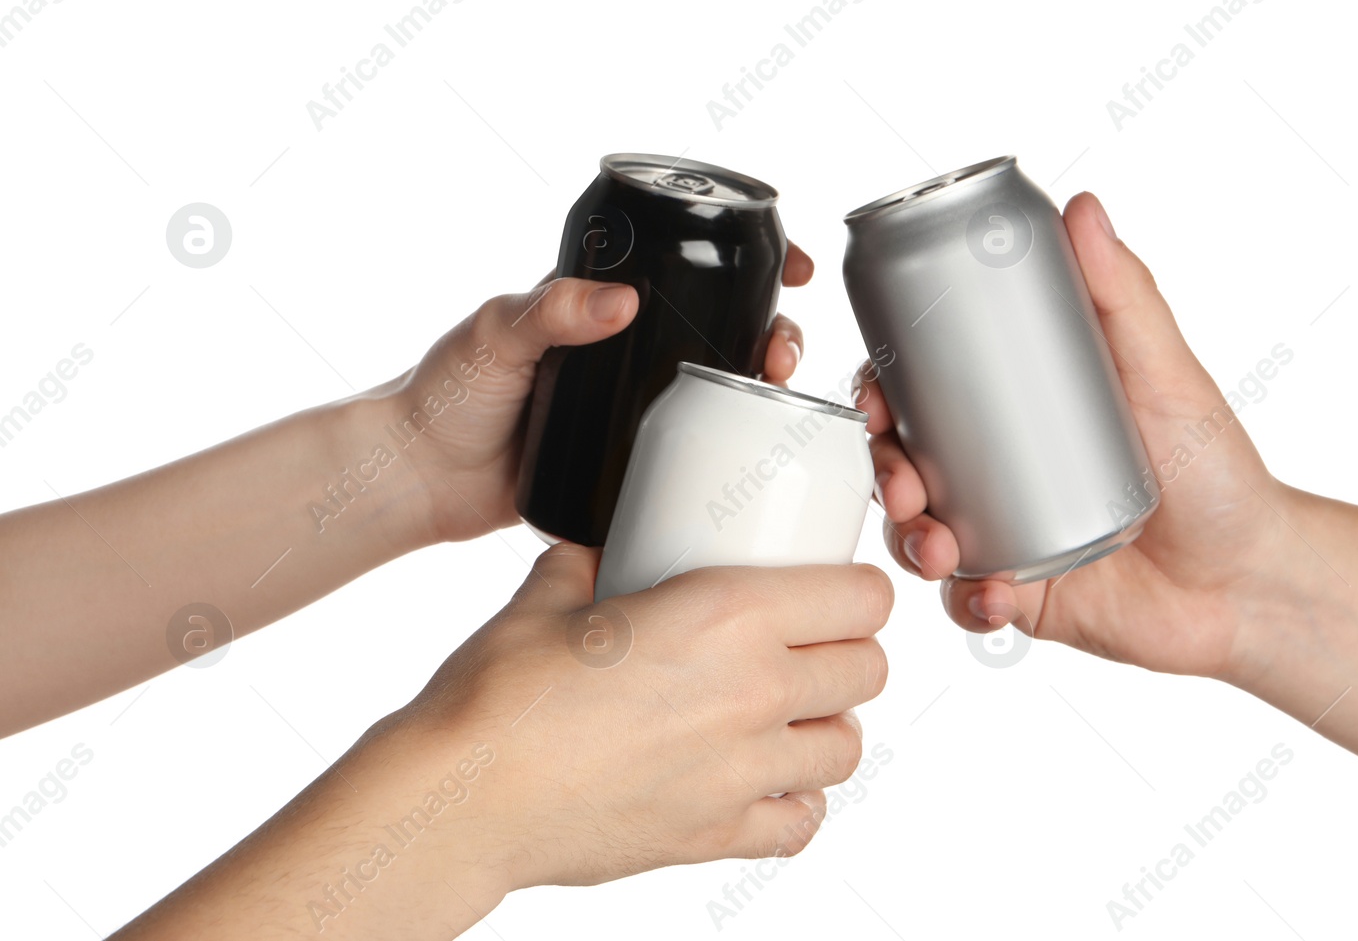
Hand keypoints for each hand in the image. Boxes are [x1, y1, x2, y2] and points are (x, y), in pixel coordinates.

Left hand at [376, 247, 814, 544]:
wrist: (421, 480)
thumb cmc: (443, 396)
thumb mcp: (495, 336)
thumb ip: (550, 310)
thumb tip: (618, 299)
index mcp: (596, 305)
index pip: (684, 264)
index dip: (745, 258)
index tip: (789, 266)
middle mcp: (622, 349)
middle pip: (720, 329)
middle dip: (769, 330)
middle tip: (781, 352)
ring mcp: (629, 404)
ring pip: (715, 387)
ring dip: (758, 385)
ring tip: (775, 392)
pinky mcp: (627, 457)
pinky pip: (690, 447)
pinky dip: (728, 444)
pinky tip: (754, 450)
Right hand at [392, 545, 892, 892]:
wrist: (463, 798)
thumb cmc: (499, 695)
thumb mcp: (550, 595)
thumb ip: (593, 562)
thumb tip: (602, 550)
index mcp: (727, 615)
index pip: (862, 597)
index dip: (858, 590)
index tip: (837, 589)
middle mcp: (753, 691)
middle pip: (868, 669)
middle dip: (847, 652)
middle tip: (809, 647)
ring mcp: (742, 771)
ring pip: (848, 747)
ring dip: (827, 726)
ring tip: (790, 715)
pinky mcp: (718, 833)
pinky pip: (802, 822)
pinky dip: (795, 801)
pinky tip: (764, 781)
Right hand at [858, 192, 1293, 679]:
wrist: (1252, 582)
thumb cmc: (1218, 473)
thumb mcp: (1165, 374)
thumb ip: (1123, 293)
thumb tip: (1083, 209)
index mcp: (1018, 413)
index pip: (926, 392)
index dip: (884, 392)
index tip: (875, 397)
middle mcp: (1000, 473)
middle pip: (905, 463)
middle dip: (885, 473)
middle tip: (905, 484)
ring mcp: (1007, 536)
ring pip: (920, 536)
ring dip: (912, 541)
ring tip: (942, 547)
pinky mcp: (1021, 598)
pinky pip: (967, 604)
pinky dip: (967, 604)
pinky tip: (992, 597)